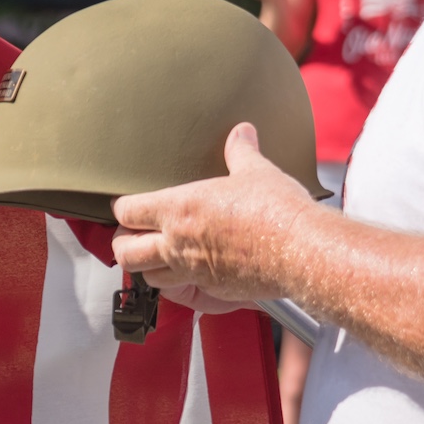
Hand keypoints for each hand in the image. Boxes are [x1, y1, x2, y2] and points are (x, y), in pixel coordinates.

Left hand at [110, 123, 315, 303]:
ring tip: (157, 256)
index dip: (123, 208)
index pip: (128, 211)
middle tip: (133, 236)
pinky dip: (179, 284)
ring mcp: (191, 270)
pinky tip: (190, 273)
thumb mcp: (256, 172)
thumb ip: (241, 152)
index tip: (128, 206)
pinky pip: (182, 291)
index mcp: (179, 208)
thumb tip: (242, 132)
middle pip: (124, 251)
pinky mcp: (211, 290)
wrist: (300, 250)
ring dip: (147, 267)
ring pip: (147, 277)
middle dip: (123, 243)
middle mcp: (176, 242)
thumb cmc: (276, 211)